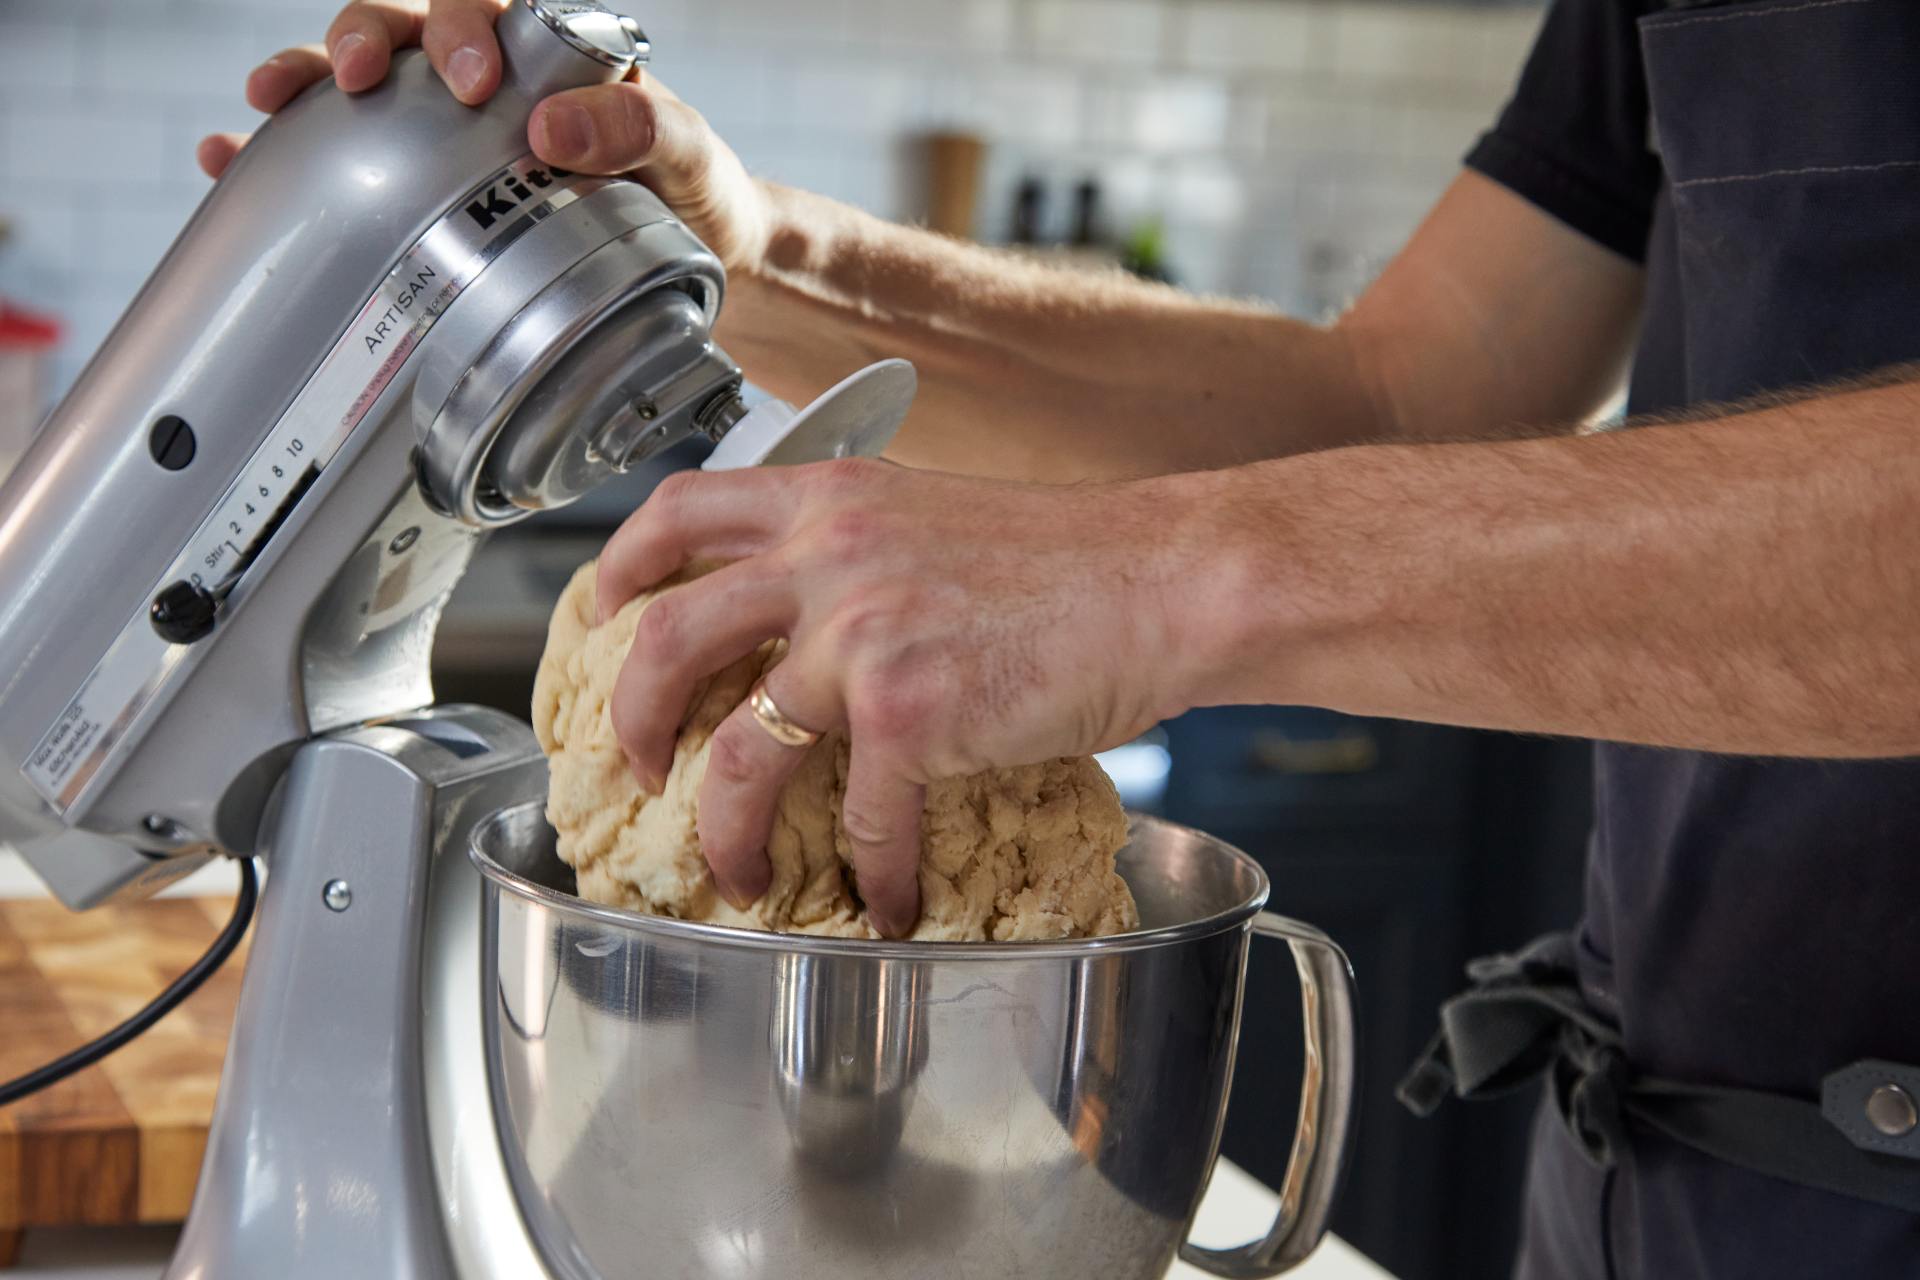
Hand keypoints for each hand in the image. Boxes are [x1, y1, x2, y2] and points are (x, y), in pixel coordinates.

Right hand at [197, 0, 774, 272]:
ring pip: (356, 82)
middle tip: (365, 81)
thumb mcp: (689, 158)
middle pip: (403, 25)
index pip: (484, 6)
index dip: (457, 24)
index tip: (471, 79)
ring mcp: (444, 133)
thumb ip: (644, 131)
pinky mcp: (418, 192)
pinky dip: (280, 159)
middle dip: (368, 38)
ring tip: (268, 103)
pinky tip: (231, 162)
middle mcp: (484, 79)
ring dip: (305, 81)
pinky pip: (336, 162)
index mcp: (545, 54)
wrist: (697, 265)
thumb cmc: (693, 196)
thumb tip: (551, 128)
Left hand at [595, 460, 1203, 936]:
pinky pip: (862, 817)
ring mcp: (861, 634)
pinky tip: (888, 900)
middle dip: (631, 718)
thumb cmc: (1074, 560)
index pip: (681, 510)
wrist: (1165, 580)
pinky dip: (872, 874)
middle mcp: (829, 554)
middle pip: (666, 635)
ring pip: (740, 752)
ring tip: (736, 870)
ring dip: (725, 829)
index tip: (602, 614)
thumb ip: (859, 552)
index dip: (621, 566)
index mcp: (833, 497)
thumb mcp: (937, 519)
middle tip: (636, 765)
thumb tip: (808, 626)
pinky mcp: (911, 712)